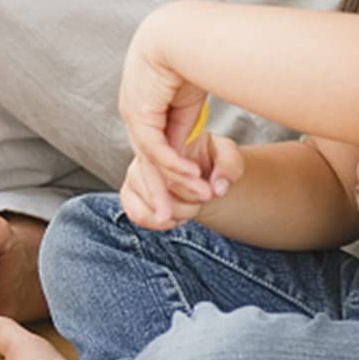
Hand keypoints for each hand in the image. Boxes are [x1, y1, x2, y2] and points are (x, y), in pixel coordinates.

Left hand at [118, 5, 210, 188]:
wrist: (181, 33)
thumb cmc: (190, 59)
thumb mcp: (185, 104)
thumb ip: (180, 128)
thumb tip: (183, 153)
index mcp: (142, 107)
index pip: (152, 149)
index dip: (168, 174)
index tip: (185, 193)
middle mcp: (132, 111)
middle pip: (145, 160)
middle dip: (158, 190)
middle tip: (169, 217)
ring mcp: (132, 111)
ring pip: (149, 159)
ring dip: (170, 184)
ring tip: (189, 204)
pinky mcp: (138, 111)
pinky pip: (155, 147)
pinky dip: (173, 166)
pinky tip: (191, 178)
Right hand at [121, 133, 244, 230]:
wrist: (200, 171)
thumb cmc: (212, 159)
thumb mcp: (227, 154)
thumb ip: (229, 165)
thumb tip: (218, 187)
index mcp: (165, 137)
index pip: (164, 160)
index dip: (185, 182)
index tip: (209, 193)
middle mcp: (144, 154)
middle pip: (156, 184)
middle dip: (186, 199)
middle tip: (207, 197)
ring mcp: (134, 174)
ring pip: (148, 201)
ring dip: (176, 212)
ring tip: (193, 206)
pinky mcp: (129, 194)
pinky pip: (135, 213)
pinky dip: (157, 222)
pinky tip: (175, 219)